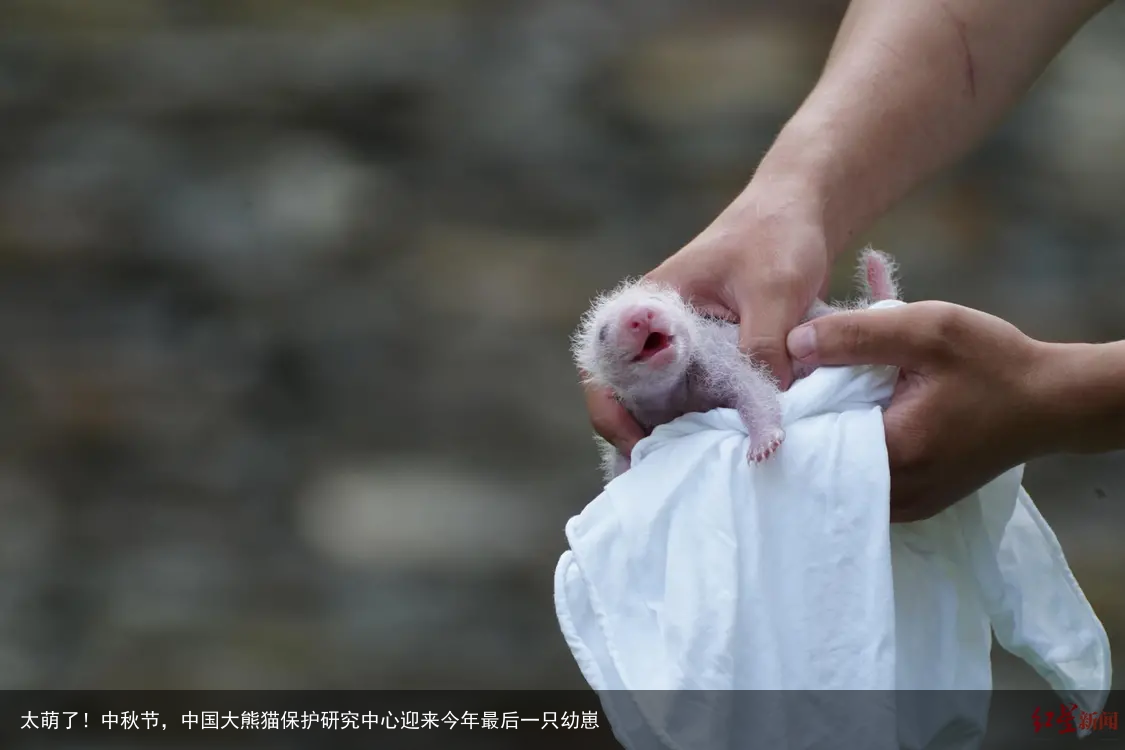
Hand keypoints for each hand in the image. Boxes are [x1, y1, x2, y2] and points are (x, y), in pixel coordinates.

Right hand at [584, 193, 833, 458]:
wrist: (798, 212)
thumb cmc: (776, 238)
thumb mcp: (775, 292)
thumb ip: (765, 349)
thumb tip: (769, 416)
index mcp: (648, 307)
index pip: (605, 367)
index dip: (611, 413)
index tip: (640, 448)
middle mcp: (654, 331)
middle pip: (626, 396)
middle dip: (643, 438)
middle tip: (671, 475)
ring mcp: (679, 346)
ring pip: (660, 404)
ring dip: (676, 435)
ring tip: (698, 471)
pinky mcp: (708, 357)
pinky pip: (695, 400)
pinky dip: (706, 425)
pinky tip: (727, 449)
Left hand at [786, 301, 1051, 521]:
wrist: (1054, 401)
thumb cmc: (995, 363)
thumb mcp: (926, 330)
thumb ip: (855, 334)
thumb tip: (793, 343)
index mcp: (893, 455)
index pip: (810, 440)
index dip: (794, 405)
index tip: (792, 374)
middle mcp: (895, 494)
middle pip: (822, 459)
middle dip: (812, 417)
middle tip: (813, 377)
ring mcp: (907, 504)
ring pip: (843, 470)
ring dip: (836, 431)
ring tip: (838, 391)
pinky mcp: (917, 500)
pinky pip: (867, 475)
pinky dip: (859, 445)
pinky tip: (865, 411)